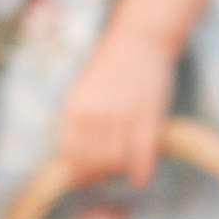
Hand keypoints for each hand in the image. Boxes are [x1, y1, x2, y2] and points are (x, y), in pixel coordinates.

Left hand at [59, 25, 175, 187]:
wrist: (140, 38)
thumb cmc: (111, 66)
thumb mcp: (83, 91)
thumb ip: (76, 122)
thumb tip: (71, 158)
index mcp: (75, 108)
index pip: (70, 155)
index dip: (76, 173)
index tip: (83, 180)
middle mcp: (95, 115)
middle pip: (92, 163)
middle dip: (98, 175)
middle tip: (105, 175)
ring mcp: (122, 117)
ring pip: (115, 163)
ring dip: (119, 171)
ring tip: (123, 167)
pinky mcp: (147, 119)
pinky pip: (141, 157)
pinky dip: (141, 172)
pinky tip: (140, 176)